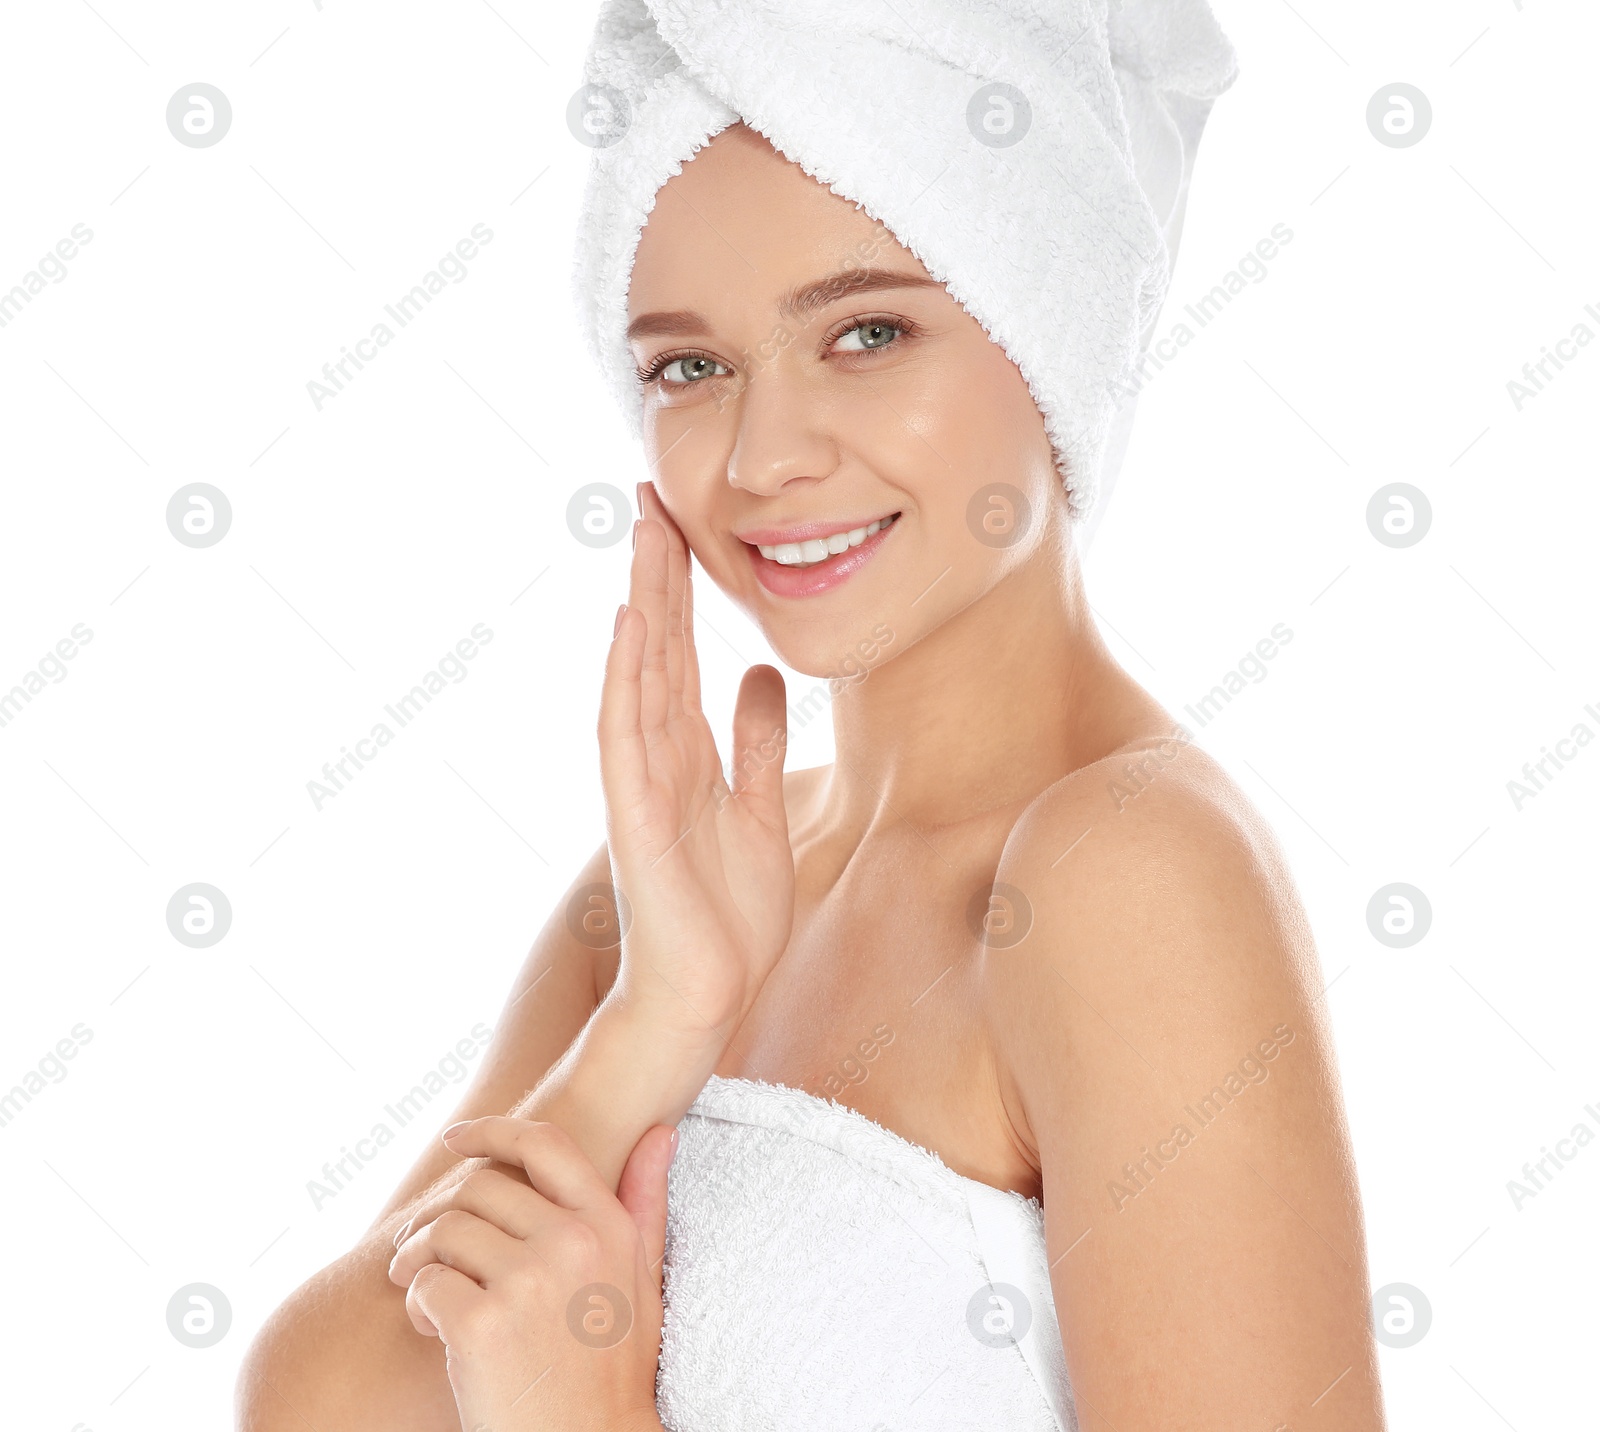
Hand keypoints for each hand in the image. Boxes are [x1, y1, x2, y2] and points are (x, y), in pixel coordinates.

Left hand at [388, 1116, 672, 1431]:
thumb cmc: (613, 1368)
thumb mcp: (645, 1280)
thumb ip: (647, 1202)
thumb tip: (659, 1131)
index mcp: (609, 1225)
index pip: (543, 1144)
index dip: (492, 1132)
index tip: (456, 1139)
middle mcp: (572, 1243)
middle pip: (480, 1189)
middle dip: (442, 1216)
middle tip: (422, 1248)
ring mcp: (527, 1283)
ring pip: (443, 1232)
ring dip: (418, 1258)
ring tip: (421, 1286)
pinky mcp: (482, 1325)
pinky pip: (425, 1285)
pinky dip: (416, 1304)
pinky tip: (432, 1328)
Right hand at [601, 481, 794, 1041]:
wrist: (707, 995)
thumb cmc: (727, 914)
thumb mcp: (759, 808)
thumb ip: (756, 741)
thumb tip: (763, 673)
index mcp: (687, 751)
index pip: (680, 651)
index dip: (680, 587)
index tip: (679, 520)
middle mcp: (657, 755)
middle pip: (656, 646)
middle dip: (655, 572)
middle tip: (650, 496)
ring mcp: (641, 783)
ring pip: (638, 675)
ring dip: (640, 604)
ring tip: (640, 535)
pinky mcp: (635, 818)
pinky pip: (626, 737)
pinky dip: (626, 680)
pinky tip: (630, 627)